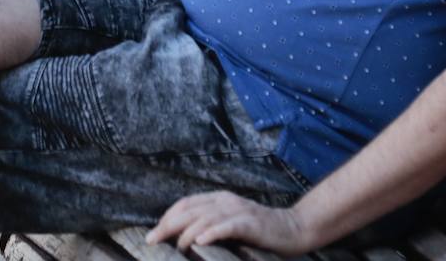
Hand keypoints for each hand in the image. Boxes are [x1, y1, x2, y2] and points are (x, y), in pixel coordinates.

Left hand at [146, 191, 315, 255]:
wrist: (294, 229)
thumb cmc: (260, 231)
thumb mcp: (231, 224)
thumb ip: (210, 225)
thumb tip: (180, 238)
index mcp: (219, 199)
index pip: (185, 204)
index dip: (166, 218)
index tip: (152, 235)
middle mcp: (226, 201)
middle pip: (190, 209)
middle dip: (167, 225)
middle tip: (152, 241)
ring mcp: (239, 210)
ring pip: (205, 217)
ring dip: (187, 233)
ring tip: (176, 247)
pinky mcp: (251, 223)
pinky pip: (228, 226)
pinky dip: (212, 232)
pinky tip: (200, 241)